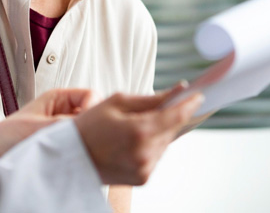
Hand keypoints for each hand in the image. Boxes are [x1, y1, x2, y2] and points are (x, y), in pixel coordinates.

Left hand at [0, 88, 97, 157]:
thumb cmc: (8, 135)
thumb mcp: (36, 127)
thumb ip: (61, 125)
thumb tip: (85, 128)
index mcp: (59, 98)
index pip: (91, 95)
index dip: (94, 108)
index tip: (88, 125)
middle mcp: (67, 111)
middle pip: (96, 113)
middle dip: (95, 126)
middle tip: (88, 141)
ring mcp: (68, 128)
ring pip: (92, 130)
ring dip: (88, 140)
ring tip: (79, 151)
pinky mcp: (67, 145)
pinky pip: (84, 145)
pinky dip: (83, 150)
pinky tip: (76, 159)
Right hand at [74, 83, 202, 184]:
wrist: (70, 156)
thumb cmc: (89, 125)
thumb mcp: (117, 103)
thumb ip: (151, 98)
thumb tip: (179, 90)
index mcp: (139, 131)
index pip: (177, 115)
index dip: (190, 103)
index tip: (199, 95)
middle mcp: (145, 153)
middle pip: (173, 129)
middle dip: (171, 116)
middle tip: (161, 105)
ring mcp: (145, 168)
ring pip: (165, 143)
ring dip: (159, 132)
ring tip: (137, 125)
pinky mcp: (143, 178)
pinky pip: (156, 156)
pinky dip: (151, 146)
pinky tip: (133, 140)